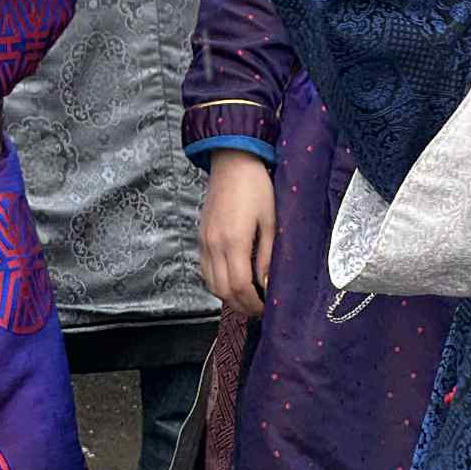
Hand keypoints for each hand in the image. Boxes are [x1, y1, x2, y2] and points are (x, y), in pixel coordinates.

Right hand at [197, 149, 275, 315]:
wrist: (232, 161)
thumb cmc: (256, 187)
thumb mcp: (270, 221)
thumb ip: (267, 257)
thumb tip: (267, 285)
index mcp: (234, 240)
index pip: (240, 286)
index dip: (253, 304)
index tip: (266, 308)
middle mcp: (214, 244)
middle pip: (223, 290)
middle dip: (241, 305)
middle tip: (258, 308)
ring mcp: (204, 240)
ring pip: (210, 283)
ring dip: (228, 296)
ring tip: (247, 296)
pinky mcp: (200, 236)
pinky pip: (204, 269)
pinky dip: (217, 281)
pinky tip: (232, 278)